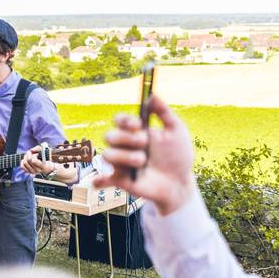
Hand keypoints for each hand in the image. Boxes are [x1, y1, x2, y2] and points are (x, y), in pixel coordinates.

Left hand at [20, 145, 55, 175]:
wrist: (47, 167)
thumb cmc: (46, 158)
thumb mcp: (46, 152)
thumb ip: (39, 149)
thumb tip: (31, 150)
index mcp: (43, 166)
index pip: (34, 161)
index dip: (34, 155)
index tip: (36, 153)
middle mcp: (38, 170)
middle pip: (29, 160)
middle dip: (29, 154)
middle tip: (31, 152)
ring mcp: (33, 172)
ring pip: (25, 162)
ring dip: (26, 157)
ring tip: (30, 156)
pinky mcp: (28, 172)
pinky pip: (22, 166)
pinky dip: (23, 161)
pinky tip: (26, 159)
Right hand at [92, 95, 196, 215]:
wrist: (181, 182)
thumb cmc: (178, 156)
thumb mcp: (176, 131)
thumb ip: (164, 112)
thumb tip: (152, 95)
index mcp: (135, 132)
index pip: (119, 121)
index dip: (124, 120)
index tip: (138, 124)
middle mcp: (125, 146)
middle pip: (110, 136)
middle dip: (126, 138)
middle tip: (144, 142)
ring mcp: (121, 163)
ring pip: (107, 155)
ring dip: (125, 156)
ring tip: (142, 161)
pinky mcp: (121, 180)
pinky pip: (105, 180)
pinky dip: (99, 180)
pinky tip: (98, 182)